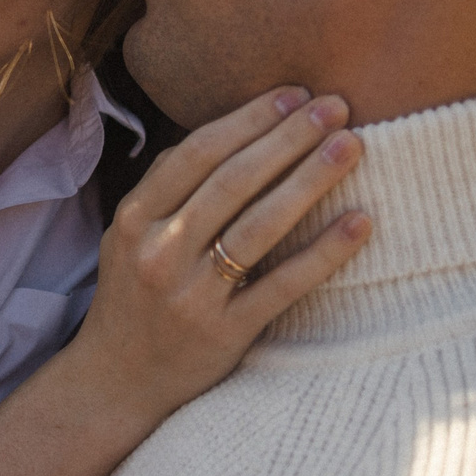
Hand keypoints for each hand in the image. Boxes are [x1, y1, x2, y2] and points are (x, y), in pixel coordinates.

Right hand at [65, 86, 372, 429]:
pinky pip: (282, 286)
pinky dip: (324, 252)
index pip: (197, 154)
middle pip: (233, 181)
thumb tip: (231, 129)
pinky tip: (360, 222)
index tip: (296, 94)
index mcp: (135, 219)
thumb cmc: (135, 297)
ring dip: (310, 180)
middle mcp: (159, 252)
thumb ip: (170, 187)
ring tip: (351, 145)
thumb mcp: (130, 236)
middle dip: (288, 137)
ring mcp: (191, 295)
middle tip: (337, 106)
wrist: (115, 381)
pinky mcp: (224, 334)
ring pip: (259, 227)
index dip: (250, 119)